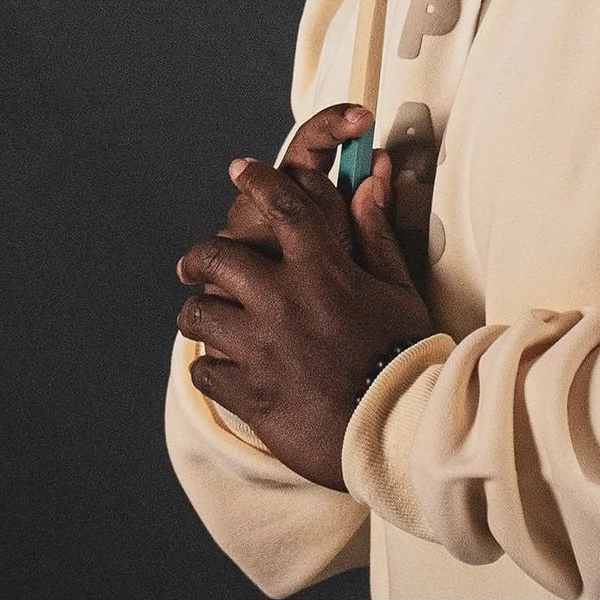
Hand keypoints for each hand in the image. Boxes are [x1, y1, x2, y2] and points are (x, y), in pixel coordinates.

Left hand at [176, 104, 432, 487]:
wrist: (397, 430)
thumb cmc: (405, 358)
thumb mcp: (398, 290)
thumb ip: (375, 233)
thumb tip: (369, 182)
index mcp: (321, 270)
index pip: (281, 205)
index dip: (258, 180)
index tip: (240, 169)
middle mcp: (282, 301)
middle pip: (215, 256)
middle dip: (198, 256)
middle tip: (194, 264)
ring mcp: (260, 348)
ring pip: (199, 314)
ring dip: (202, 314)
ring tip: (209, 320)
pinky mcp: (247, 392)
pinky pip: (205, 370)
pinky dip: (212, 367)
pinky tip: (226, 369)